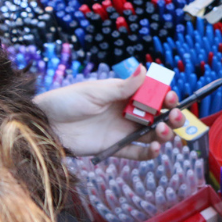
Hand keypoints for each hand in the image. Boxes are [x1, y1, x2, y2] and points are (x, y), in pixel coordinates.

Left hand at [34, 65, 185, 159]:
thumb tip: (144, 69)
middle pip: (159, 115)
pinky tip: (155, 148)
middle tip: (176, 115)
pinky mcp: (115, 148)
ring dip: (165, 133)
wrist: (45, 125)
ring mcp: (123, 131)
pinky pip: (138, 152)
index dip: (166, 96)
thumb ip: (123, 86)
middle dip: (173, 115)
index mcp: (125, 94)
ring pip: (153, 134)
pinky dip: (150, 152)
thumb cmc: (66, 101)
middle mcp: (128, 113)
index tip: (171, 97)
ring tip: (163, 131)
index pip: (153, 95)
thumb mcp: (95, 91)